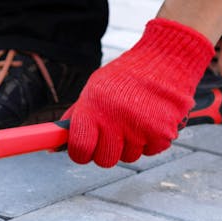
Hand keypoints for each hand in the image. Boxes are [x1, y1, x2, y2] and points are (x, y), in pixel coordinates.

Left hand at [63, 18, 213, 166]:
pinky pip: (151, 151)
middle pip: (105, 160)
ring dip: (132, 144)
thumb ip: (76, 117)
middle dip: (107, 150)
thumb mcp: (95, 89)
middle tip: (114, 132)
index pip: (80, 150)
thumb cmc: (127, 76)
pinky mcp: (163, 133)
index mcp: (94, 108)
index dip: (81, 153)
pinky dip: (151, 140)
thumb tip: (54, 144)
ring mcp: (140, 128)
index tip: (86, 149)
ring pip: (129, 157)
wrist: (166, 59)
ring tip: (136, 118)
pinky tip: (152, 119)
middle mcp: (116, 120)